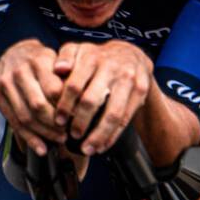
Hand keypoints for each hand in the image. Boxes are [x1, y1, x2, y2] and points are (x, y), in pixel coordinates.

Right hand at [0, 40, 66, 155]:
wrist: (14, 52)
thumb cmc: (41, 61)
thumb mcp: (58, 60)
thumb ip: (67, 77)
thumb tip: (81, 101)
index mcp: (38, 61)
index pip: (53, 91)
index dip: (66, 108)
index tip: (76, 119)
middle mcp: (19, 71)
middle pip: (38, 105)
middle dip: (55, 123)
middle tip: (68, 133)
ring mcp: (5, 83)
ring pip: (25, 116)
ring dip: (44, 133)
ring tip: (58, 140)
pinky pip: (13, 122)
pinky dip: (28, 138)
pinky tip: (41, 148)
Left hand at [53, 40, 153, 154]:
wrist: (130, 54)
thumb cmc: (97, 57)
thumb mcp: (78, 50)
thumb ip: (65, 58)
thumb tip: (58, 69)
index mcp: (91, 58)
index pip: (74, 85)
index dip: (65, 105)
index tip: (58, 121)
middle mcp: (111, 68)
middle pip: (92, 100)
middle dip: (80, 122)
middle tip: (71, 136)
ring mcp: (128, 80)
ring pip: (113, 113)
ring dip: (98, 135)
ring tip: (87, 149)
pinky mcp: (140, 90)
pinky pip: (126, 118)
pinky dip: (113, 135)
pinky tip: (102, 145)